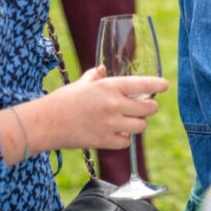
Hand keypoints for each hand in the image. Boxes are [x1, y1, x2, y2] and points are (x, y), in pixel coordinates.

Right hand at [40, 66, 168, 150]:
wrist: (46, 123)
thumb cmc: (63, 100)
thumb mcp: (82, 83)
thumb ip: (96, 76)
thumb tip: (103, 69)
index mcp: (110, 86)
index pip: (144, 85)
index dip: (158, 85)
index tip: (165, 86)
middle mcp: (114, 105)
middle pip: (149, 108)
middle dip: (150, 107)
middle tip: (144, 107)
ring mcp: (111, 124)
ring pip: (141, 126)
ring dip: (139, 123)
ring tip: (131, 120)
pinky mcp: (105, 141)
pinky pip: (127, 141)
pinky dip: (125, 138)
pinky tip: (118, 133)